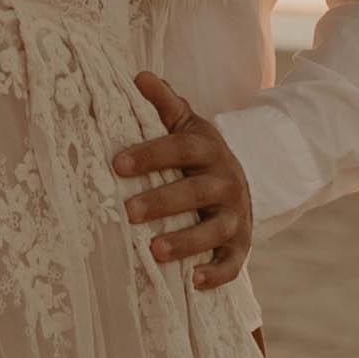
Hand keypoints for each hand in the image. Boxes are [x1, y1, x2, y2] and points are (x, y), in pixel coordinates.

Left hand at [111, 73, 252, 288]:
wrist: (239, 182)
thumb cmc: (196, 156)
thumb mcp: (185, 126)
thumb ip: (164, 104)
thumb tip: (139, 75)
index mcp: (208, 150)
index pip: (181, 149)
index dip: (151, 155)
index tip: (117, 164)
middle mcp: (226, 182)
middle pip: (197, 191)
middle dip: (164, 202)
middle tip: (128, 211)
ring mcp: (235, 215)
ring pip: (215, 229)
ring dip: (187, 241)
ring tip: (154, 251)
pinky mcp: (241, 245)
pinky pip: (233, 262)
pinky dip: (217, 273)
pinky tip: (194, 282)